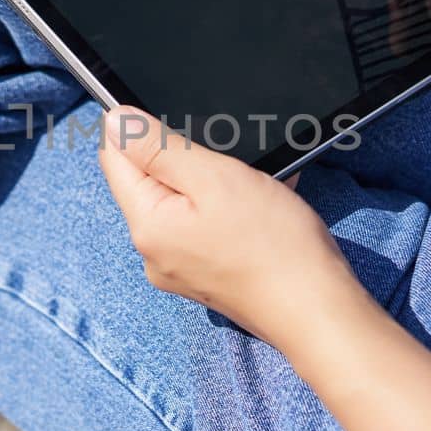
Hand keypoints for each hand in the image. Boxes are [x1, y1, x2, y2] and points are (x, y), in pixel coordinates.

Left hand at [97, 107, 370, 351]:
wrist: (317, 310)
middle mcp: (153, 251)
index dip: (140, 130)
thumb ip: (157, 147)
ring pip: (181, 202)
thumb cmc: (273, 243)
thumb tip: (113, 120)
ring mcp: (179, 269)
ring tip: (253, 186)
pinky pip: (203, 227)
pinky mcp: (206, 276)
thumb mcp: (213, 178)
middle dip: (185, 158)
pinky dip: (226, 207)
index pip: (115, 158)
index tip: (184, 128)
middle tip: (231, 161)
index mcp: (146, 225)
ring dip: (212, 181)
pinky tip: (260, 206)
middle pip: (149, 181)